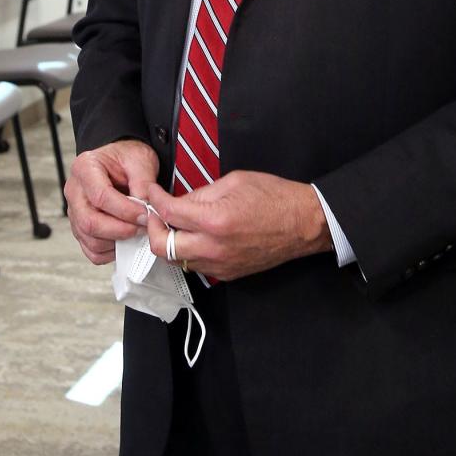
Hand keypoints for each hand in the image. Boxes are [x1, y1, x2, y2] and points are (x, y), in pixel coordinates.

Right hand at [65, 139, 159, 264]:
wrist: (121, 162)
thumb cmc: (127, 159)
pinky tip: (126, 240)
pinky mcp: (80, 228)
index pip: (100, 196)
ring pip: (90, 239)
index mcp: (85, 168)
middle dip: (120, 230)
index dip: (125, 210)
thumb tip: (147, 211)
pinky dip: (110, 251)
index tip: (145, 215)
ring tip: (137, 232)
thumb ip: (144, 184)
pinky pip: (91, 250)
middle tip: (143, 228)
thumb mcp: (140, 160)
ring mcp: (75, 212)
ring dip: (117, 242)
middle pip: (89, 221)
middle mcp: (74, 191)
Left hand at [145, 170, 331, 281]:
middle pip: (162, 247)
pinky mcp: (228, 273)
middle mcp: (214, 247)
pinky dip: (189, 253)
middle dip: (153, 229)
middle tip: (156, 215)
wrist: (304, 223)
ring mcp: (220, 264)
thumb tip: (178, 201)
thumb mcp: (234, 181)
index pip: (168, 213)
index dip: (154, 200)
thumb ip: (201, 193)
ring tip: (174, 226)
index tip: (151, 194)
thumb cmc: (275, 197)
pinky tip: (195, 238)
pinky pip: (197, 266)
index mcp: (214, 219)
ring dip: (170, 243)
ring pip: (176, 261)